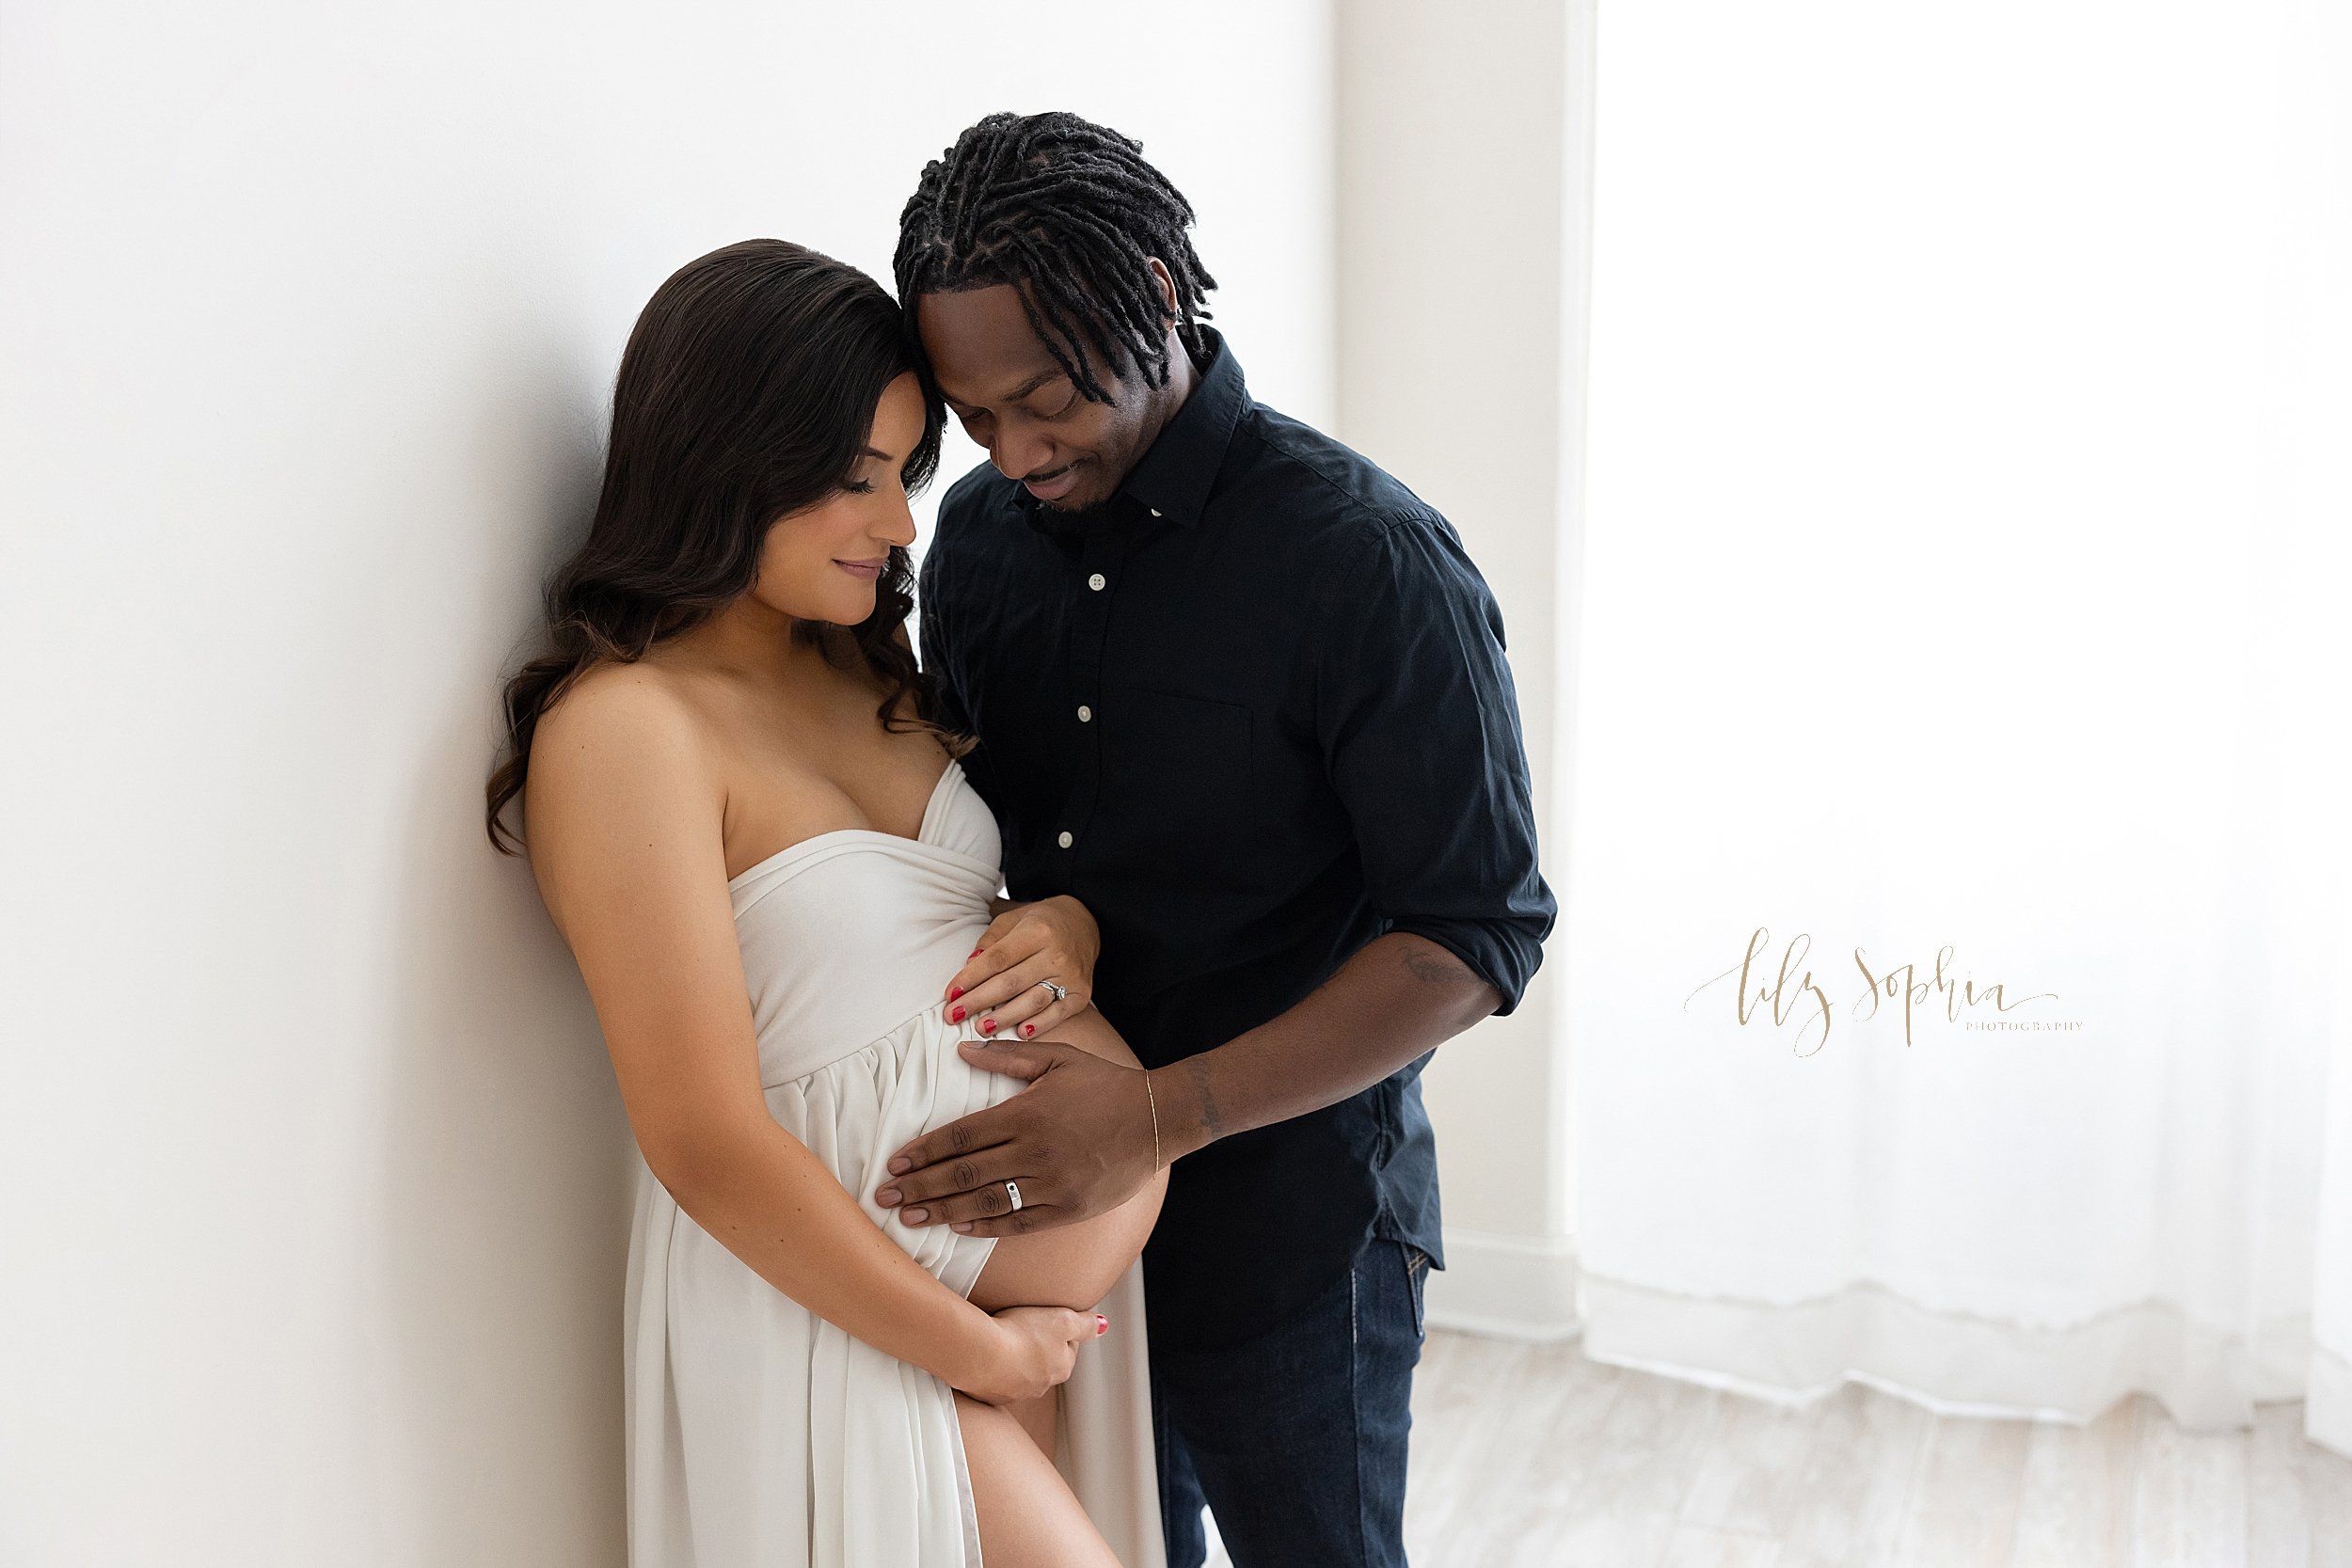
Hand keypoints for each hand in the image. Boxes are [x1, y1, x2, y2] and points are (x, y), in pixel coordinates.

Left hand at [875, 1038, 1161, 1235]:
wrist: (1158, 1119)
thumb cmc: (1105, 1085)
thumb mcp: (1057, 1059)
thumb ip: (1007, 1056)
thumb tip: (961, 1049)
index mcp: (1025, 1114)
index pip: (960, 1137)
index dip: (923, 1152)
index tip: (895, 1164)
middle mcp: (1033, 1151)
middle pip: (963, 1173)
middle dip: (919, 1186)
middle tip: (884, 1198)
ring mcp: (1051, 1183)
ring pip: (985, 1201)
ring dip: (942, 1211)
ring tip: (910, 1217)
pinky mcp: (1068, 1208)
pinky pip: (1017, 1222)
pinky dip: (985, 1226)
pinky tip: (958, 1227)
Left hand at [944, 895, 1098, 1041]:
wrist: (1084, 923)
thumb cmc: (1039, 923)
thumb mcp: (1012, 919)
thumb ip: (990, 941)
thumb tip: (969, 966)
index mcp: (1036, 931)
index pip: (997, 959)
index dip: (971, 978)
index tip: (950, 994)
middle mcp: (1056, 954)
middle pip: (1011, 982)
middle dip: (979, 1001)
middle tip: (953, 1016)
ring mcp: (1071, 976)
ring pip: (1033, 1000)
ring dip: (1005, 1017)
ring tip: (981, 1028)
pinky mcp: (1081, 994)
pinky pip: (1060, 1013)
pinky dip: (1041, 1025)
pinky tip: (1021, 1034)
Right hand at [955, 1305, 1107, 1405]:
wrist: (979, 1354)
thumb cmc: (1023, 1334)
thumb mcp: (1063, 1320)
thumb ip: (1085, 1323)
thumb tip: (1103, 1325)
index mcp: (1062, 1367)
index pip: (1068, 1346)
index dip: (1058, 1328)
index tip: (1045, 1317)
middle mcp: (1042, 1386)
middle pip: (1044, 1361)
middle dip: (1037, 1346)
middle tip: (1022, 1325)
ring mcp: (1015, 1393)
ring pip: (1020, 1372)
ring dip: (1014, 1358)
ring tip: (1001, 1338)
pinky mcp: (990, 1395)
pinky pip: (996, 1380)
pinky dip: (993, 1368)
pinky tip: (985, 1353)